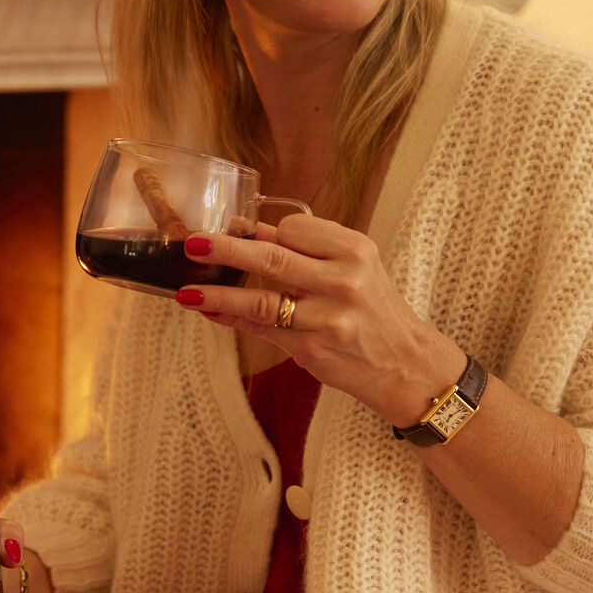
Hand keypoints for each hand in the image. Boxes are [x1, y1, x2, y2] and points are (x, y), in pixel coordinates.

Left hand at [175, 213, 464, 425]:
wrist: (405, 365)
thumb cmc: (373, 309)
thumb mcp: (352, 267)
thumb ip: (302, 248)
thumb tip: (244, 227)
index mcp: (354, 250)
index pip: (293, 229)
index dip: (262, 232)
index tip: (235, 230)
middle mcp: (343, 281)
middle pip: (272, 259)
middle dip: (225, 250)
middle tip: (193, 243)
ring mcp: (327, 317)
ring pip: (260, 301)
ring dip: (218, 295)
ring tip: (187, 290)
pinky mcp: (312, 348)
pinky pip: (261, 330)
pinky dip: (231, 319)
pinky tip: (209, 312)